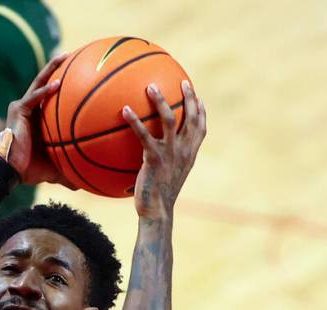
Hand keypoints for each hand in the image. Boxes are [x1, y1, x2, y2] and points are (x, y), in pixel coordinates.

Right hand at [2, 54, 75, 187]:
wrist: (11, 171)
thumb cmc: (31, 170)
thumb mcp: (55, 167)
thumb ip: (68, 169)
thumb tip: (82, 185)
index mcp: (37, 118)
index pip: (51, 96)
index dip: (63, 84)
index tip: (80, 74)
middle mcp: (29, 108)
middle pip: (45, 82)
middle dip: (58, 68)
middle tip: (73, 55)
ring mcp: (22, 107)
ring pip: (38, 82)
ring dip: (51, 69)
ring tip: (64, 56)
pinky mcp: (18, 110)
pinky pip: (33, 97)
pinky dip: (45, 91)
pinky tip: (58, 84)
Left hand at [123, 80, 206, 218]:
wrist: (158, 212)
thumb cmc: (158, 198)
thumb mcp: (166, 178)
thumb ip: (163, 164)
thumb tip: (145, 158)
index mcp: (189, 155)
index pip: (201, 129)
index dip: (201, 111)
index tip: (198, 97)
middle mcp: (183, 151)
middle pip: (191, 117)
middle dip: (189, 97)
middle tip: (182, 82)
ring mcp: (170, 153)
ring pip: (170, 119)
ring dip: (161, 100)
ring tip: (151, 87)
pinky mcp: (154, 158)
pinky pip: (143, 134)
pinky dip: (134, 121)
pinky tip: (125, 110)